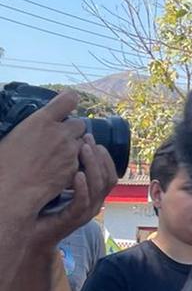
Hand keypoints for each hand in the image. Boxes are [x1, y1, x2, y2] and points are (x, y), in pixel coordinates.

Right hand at [0, 90, 86, 216]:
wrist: (11, 191)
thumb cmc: (4, 163)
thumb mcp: (12, 135)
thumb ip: (31, 126)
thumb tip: (35, 125)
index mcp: (41, 120)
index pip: (68, 99)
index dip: (69, 101)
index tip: (67, 105)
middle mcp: (60, 133)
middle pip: (80, 124)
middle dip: (73, 130)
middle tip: (60, 138)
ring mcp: (70, 152)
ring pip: (83, 144)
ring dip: (75, 148)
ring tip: (59, 156)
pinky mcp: (74, 168)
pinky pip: (81, 162)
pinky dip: (74, 164)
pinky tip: (60, 170)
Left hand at [29, 134, 116, 247]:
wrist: (33, 235)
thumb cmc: (46, 208)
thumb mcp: (62, 187)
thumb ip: (70, 173)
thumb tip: (71, 147)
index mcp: (96, 196)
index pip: (111, 174)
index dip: (104, 156)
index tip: (90, 139)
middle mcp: (96, 204)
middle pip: (109, 179)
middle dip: (99, 156)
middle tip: (87, 140)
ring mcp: (86, 213)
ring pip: (99, 188)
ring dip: (92, 166)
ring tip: (82, 150)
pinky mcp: (74, 220)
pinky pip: (83, 202)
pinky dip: (82, 187)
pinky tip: (76, 174)